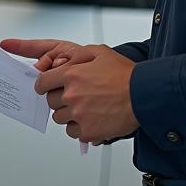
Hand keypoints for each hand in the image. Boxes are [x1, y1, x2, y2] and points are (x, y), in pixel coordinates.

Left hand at [1, 38, 137, 143]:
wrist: (143, 95)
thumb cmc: (125, 75)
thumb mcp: (100, 52)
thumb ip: (78, 55)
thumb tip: (63, 61)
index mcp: (71, 75)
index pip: (42, 83)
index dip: (44, 84)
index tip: (46, 87)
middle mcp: (72, 96)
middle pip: (50, 101)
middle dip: (59, 98)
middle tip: (73, 96)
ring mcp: (79, 115)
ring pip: (60, 118)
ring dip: (68, 113)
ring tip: (84, 108)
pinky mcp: (88, 132)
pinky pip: (72, 132)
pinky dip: (78, 127)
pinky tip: (89, 119)